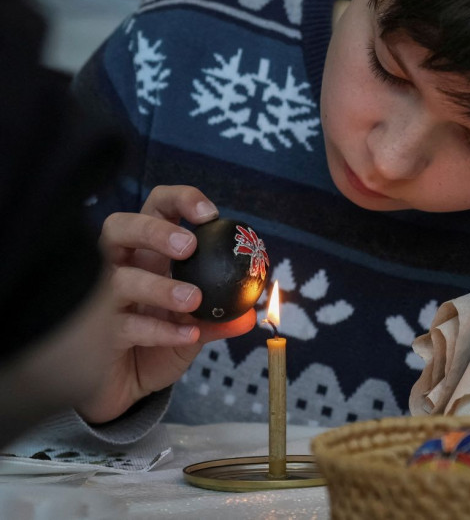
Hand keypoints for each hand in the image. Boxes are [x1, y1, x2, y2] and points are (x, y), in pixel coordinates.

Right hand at [74, 186, 256, 423]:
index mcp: (146, 255)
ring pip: (121, 279)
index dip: (180, 200)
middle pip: (120, 227)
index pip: (155, 209)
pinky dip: (161, 330)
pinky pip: (127, 326)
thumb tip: (250, 314)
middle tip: (188, 246)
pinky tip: (188, 336)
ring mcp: (103, 300)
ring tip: (193, 299)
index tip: (210, 214)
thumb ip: (220, 319)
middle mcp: (120, 269)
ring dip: (161, 286)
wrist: (125, 390)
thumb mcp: (195, 331)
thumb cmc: (156, 347)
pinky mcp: (98, 334)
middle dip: (155, 230)